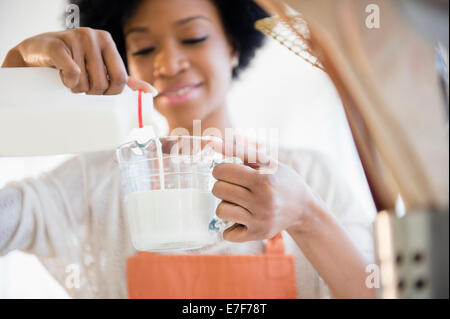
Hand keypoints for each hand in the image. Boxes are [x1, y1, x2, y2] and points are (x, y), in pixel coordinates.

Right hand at [1, 28, 154, 94]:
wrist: (35, 53)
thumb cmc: (72, 62)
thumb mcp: (101, 69)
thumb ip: (125, 80)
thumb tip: (150, 92)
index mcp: (107, 42)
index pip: (120, 79)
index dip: (110, 94)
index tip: (99, 94)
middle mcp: (93, 36)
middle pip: (102, 84)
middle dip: (90, 93)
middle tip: (80, 87)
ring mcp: (73, 37)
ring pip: (84, 81)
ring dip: (75, 89)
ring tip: (68, 80)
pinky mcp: (54, 43)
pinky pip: (70, 71)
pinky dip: (67, 80)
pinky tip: (61, 76)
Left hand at [211, 142, 316, 241]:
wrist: (303, 207)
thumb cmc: (281, 179)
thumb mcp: (265, 161)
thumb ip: (238, 149)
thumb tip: (211, 142)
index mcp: (262, 179)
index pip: (222, 171)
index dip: (221, 169)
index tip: (228, 172)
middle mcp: (262, 201)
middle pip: (218, 190)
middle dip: (222, 185)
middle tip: (234, 186)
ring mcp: (260, 220)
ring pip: (221, 211)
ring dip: (226, 205)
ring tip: (238, 202)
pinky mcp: (258, 234)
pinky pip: (228, 234)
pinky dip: (231, 226)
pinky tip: (241, 218)